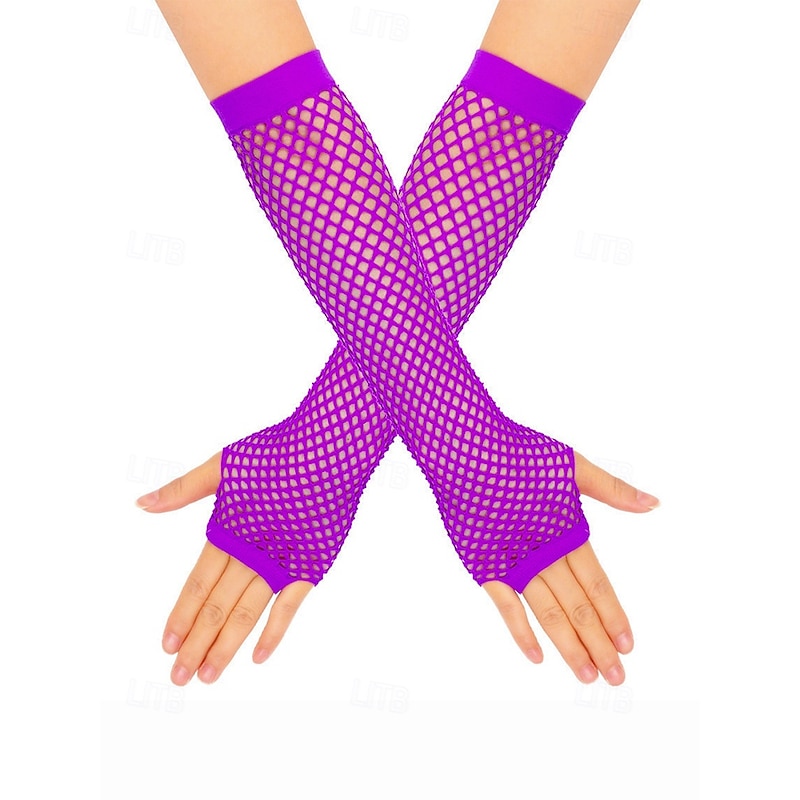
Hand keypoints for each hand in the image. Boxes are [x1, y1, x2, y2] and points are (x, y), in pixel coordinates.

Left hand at [136, 453, 313, 685]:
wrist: (332, 448)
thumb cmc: (279, 451)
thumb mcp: (224, 463)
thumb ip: (182, 489)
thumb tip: (141, 504)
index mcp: (229, 530)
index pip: (198, 583)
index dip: (181, 615)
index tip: (166, 646)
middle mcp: (251, 552)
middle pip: (218, 606)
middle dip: (197, 643)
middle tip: (178, 678)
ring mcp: (283, 561)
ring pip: (248, 612)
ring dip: (226, 646)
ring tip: (208, 677)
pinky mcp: (312, 563)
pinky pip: (290, 606)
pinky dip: (274, 631)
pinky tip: (258, 657)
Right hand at [483, 452, 658, 685]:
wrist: (464, 449)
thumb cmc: (515, 451)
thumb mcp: (570, 463)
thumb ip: (612, 489)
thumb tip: (654, 503)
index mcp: (567, 530)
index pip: (598, 584)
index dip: (614, 615)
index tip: (630, 644)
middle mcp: (544, 552)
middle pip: (577, 606)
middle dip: (599, 643)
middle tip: (617, 677)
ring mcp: (513, 561)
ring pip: (547, 612)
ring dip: (568, 646)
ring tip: (587, 675)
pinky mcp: (484, 564)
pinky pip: (505, 605)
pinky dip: (521, 632)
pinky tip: (537, 657)